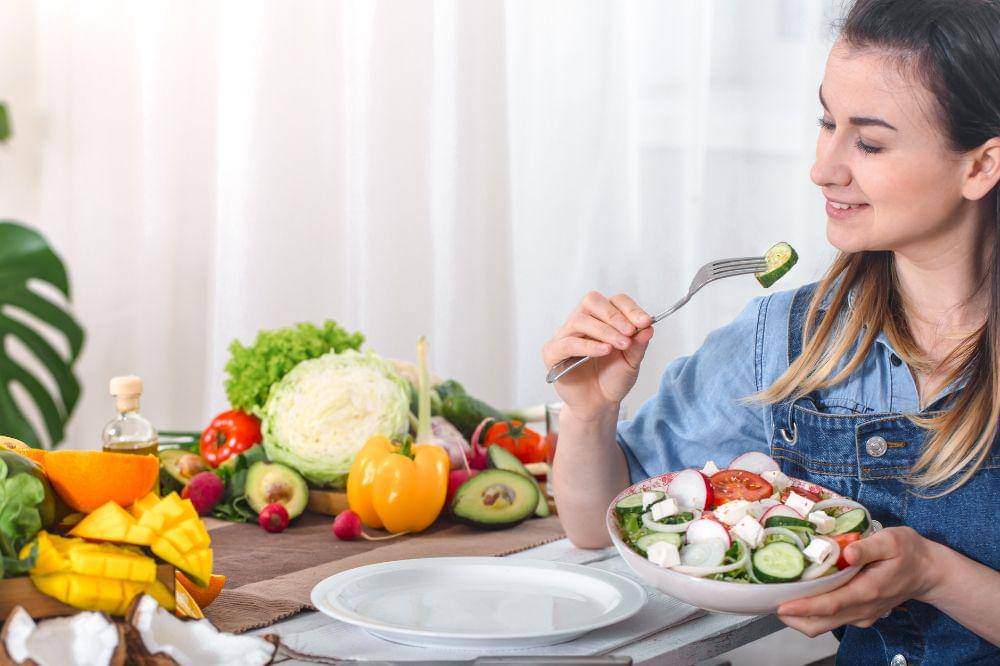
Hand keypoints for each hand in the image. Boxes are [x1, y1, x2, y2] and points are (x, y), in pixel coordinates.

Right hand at [541, 292, 653, 419]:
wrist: (599, 404)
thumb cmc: (612, 379)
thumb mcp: (632, 361)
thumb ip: (638, 344)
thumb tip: (648, 327)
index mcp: (601, 319)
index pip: (614, 301)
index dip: (630, 309)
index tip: (645, 322)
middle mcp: (581, 322)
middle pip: (591, 301)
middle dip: (614, 315)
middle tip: (630, 332)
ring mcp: (564, 336)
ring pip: (579, 320)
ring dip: (604, 331)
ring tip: (620, 344)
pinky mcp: (553, 353)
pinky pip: (568, 343)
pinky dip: (588, 346)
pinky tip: (604, 351)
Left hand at [776, 527, 941, 636]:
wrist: (929, 571)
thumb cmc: (909, 553)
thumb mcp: (892, 540)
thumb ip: (868, 547)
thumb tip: (847, 552)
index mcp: (868, 591)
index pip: (830, 605)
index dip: (804, 607)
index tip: (782, 606)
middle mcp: (863, 608)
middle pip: (821, 623)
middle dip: (794, 617)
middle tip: (770, 602)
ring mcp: (862, 614)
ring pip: (825, 624)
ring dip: (801, 617)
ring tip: (780, 597)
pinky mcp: (860, 613)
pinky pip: (832, 619)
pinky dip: (813, 613)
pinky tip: (802, 596)